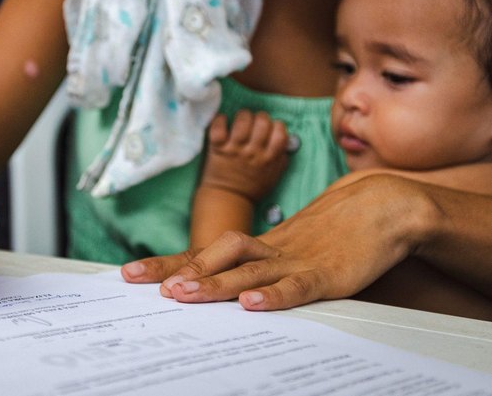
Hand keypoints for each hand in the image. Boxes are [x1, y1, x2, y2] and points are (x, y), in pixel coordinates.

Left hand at [122, 174, 429, 310]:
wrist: (382, 207)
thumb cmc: (332, 233)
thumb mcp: (288, 252)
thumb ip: (257, 267)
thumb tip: (221, 289)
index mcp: (257, 246)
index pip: (203, 253)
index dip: (166, 262)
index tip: (130, 272)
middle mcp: (268, 250)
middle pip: (215, 255)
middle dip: (180, 270)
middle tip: (148, 285)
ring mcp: (295, 260)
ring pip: (248, 268)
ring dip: (215, 282)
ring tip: (184, 294)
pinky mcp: (326, 275)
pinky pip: (296, 286)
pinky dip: (274, 295)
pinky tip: (252, 304)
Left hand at [200, 110, 288, 201]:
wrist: (228, 199)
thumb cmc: (252, 188)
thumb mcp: (274, 176)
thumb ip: (281, 159)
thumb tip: (287, 140)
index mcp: (269, 159)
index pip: (280, 133)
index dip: (277, 125)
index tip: (271, 127)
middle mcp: (253, 153)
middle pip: (262, 122)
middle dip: (260, 117)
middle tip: (255, 121)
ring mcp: (235, 150)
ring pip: (242, 122)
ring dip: (242, 116)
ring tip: (240, 119)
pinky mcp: (217, 149)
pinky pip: (218, 129)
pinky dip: (220, 120)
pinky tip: (223, 121)